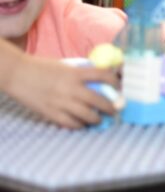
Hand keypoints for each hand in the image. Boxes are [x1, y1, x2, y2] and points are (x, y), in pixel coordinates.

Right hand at [3, 52, 118, 128]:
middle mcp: (71, 88)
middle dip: (111, 107)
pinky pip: (70, 123)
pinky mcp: (51, 113)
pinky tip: (82, 125)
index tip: (120, 87)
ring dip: (97, 119)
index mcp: (76, 73)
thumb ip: (80, 73)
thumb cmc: (42, 67)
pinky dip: (79, 125)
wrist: (18, 74)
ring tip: (100, 119)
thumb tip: (98, 79)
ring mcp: (61, 102)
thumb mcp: (65, 66)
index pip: (104, 76)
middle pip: (99, 100)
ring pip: (87, 115)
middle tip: (115, 109)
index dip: (116, 82)